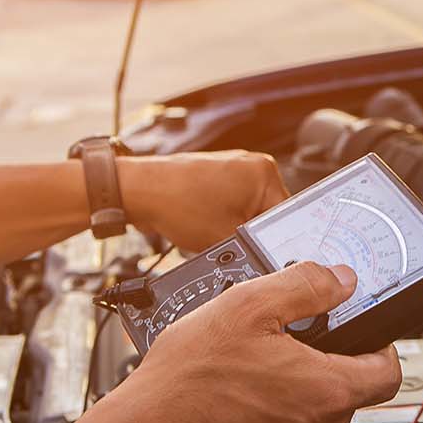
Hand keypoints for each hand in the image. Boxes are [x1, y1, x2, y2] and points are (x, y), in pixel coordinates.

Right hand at [5, 262, 402, 422]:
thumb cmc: (187, 382)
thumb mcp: (246, 307)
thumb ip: (305, 286)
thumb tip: (339, 279)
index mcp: (329, 392)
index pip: (389, 369)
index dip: (378, 343)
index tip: (357, 330)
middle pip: (349, 390)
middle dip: (324, 363)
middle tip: (286, 342)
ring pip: (315, 415)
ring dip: (295, 390)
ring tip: (252, 369)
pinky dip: (271, 417)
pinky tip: (238, 398)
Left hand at [118, 150, 288, 250]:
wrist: (137, 191)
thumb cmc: (175, 203)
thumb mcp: (224, 238)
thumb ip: (253, 248)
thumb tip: (264, 258)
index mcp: (265, 173)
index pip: (285, 218)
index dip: (270, 242)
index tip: (258, 253)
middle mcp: (253, 164)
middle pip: (267, 213)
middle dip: (250, 232)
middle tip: (227, 239)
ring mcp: (235, 166)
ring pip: (249, 210)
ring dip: (235, 225)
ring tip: (211, 226)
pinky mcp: (219, 173)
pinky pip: (234, 202)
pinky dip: (223, 216)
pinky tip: (204, 220)